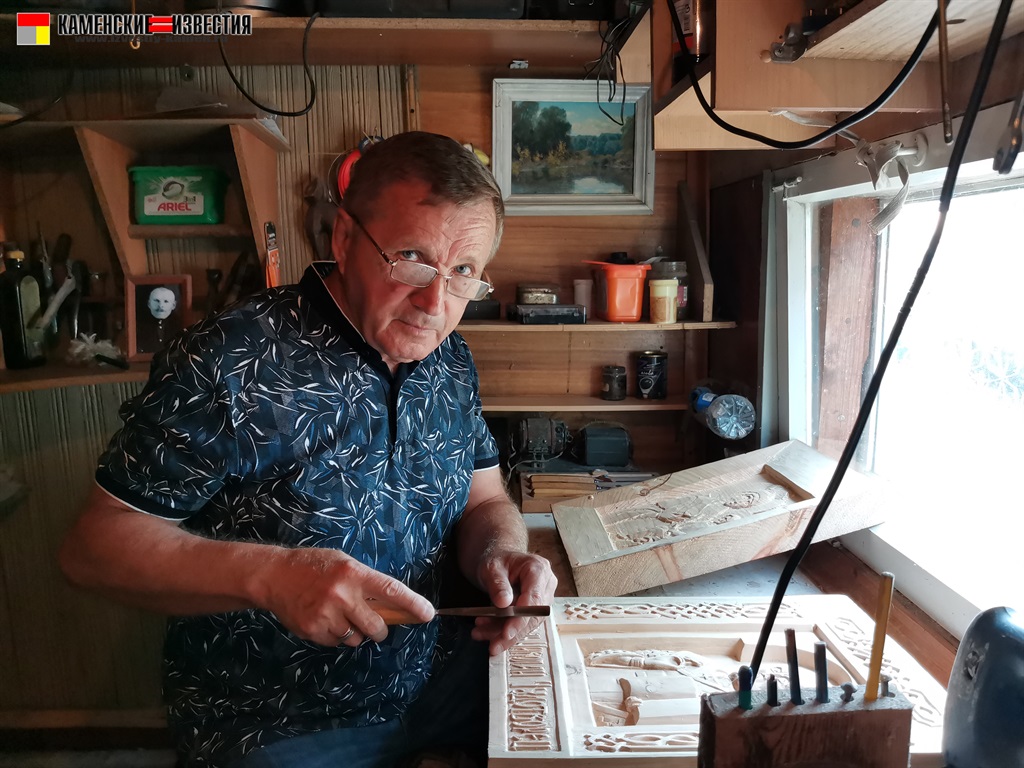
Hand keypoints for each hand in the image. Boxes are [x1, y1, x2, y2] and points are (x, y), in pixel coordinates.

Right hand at [256, 547, 434, 646]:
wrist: (274, 576)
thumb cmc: (315, 566)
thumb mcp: (344, 564)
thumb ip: (366, 582)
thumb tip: (392, 606)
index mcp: (354, 573)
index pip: (391, 590)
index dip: (412, 604)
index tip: (428, 614)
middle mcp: (342, 595)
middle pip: (377, 626)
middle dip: (380, 630)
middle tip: (375, 624)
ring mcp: (326, 615)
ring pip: (357, 639)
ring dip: (355, 633)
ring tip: (340, 616)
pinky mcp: (313, 631)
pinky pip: (337, 643)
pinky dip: (336, 636)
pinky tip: (324, 619)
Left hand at [471, 550, 556, 655]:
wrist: (498, 560)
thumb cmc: (497, 560)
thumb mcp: (492, 568)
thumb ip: (498, 584)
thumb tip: (504, 603)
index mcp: (538, 569)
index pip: (534, 599)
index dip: (521, 619)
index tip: (506, 632)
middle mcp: (545, 584)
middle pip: (533, 615)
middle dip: (511, 632)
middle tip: (493, 645)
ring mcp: (542, 597)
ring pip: (526, 623)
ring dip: (503, 633)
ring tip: (480, 633)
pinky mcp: (534, 608)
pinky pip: (521, 623)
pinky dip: (502, 629)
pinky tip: (485, 631)